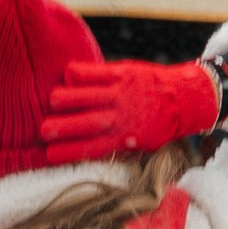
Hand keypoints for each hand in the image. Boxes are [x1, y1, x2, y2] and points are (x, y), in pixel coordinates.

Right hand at [39, 57, 219, 163]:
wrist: (185, 97)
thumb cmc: (159, 125)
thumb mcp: (142, 144)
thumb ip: (117, 148)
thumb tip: (89, 157)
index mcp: (125, 138)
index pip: (91, 148)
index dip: (68, 152)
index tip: (49, 155)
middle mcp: (122, 116)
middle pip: (86, 123)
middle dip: (61, 127)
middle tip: (42, 130)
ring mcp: (122, 92)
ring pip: (87, 95)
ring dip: (66, 98)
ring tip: (51, 101)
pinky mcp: (124, 72)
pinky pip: (96, 71)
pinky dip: (79, 73)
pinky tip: (67, 74)